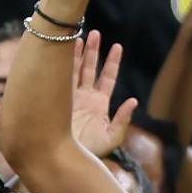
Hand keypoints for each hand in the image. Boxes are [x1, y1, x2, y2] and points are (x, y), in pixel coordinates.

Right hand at [70, 31, 138, 157]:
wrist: (64, 159)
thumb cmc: (90, 153)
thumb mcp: (112, 138)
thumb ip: (123, 120)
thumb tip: (133, 100)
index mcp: (99, 104)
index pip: (107, 78)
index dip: (112, 62)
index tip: (117, 46)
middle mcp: (85, 98)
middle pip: (90, 69)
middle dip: (93, 51)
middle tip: (95, 33)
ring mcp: (70, 98)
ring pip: (74, 71)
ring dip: (77, 54)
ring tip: (79, 36)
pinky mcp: (57, 100)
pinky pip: (60, 79)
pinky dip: (62, 66)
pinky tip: (61, 52)